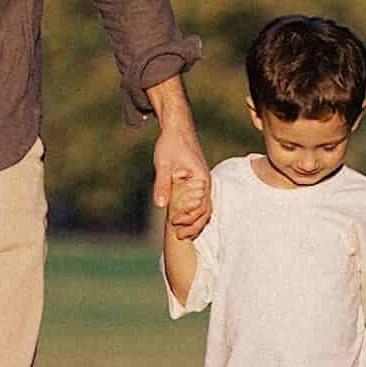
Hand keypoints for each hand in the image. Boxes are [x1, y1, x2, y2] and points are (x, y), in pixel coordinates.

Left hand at [153, 119, 210, 238]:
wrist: (177, 129)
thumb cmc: (171, 145)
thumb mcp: (163, 164)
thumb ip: (162, 184)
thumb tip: (159, 206)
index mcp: (202, 180)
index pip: (201, 207)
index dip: (188, 218)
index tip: (173, 223)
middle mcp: (205, 183)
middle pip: (205, 211)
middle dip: (193, 226)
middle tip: (179, 236)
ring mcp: (202, 183)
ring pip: (204, 208)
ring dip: (194, 222)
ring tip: (181, 234)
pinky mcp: (196, 183)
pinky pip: (199, 202)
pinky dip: (193, 213)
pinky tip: (182, 220)